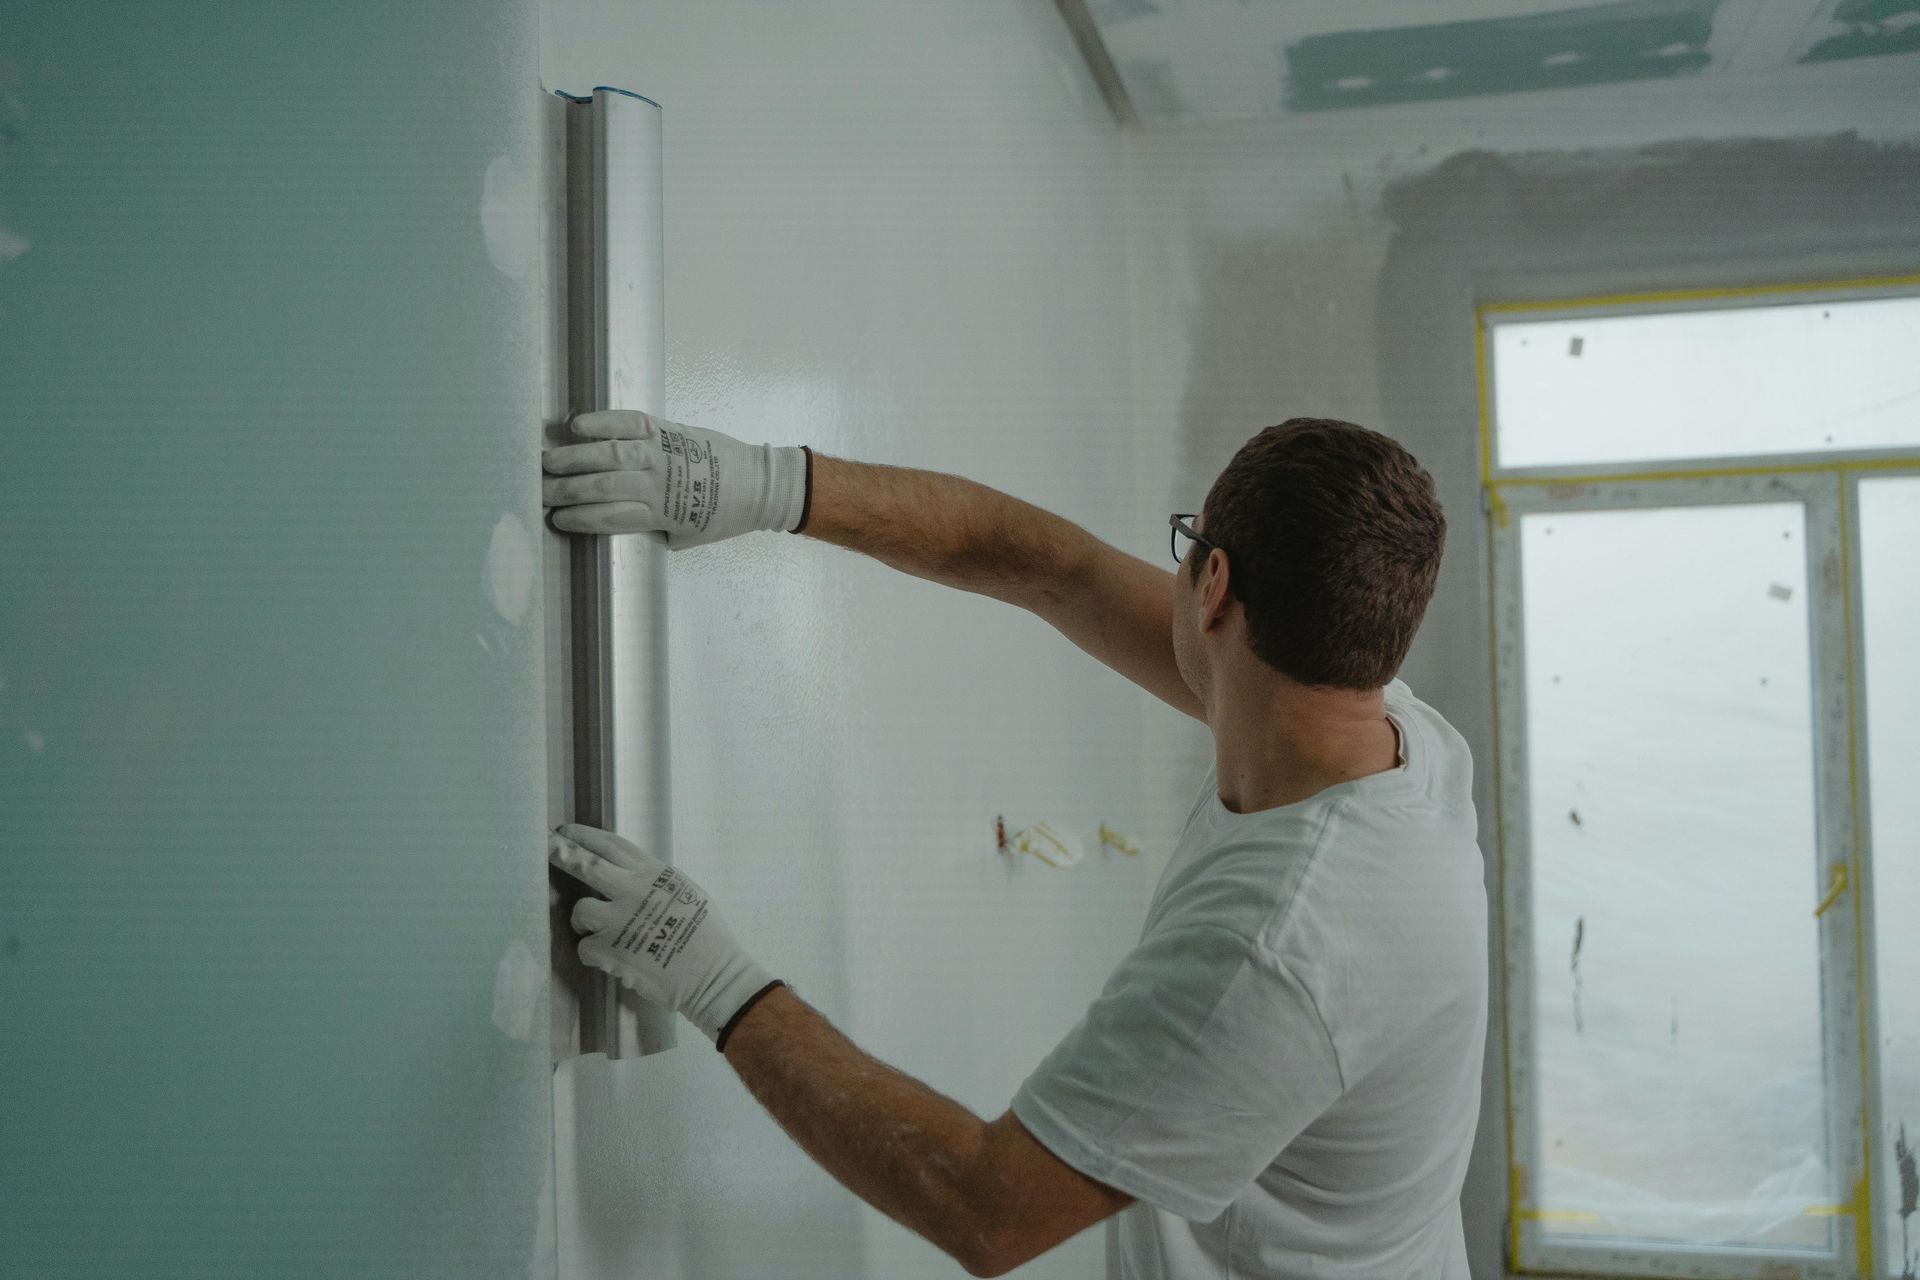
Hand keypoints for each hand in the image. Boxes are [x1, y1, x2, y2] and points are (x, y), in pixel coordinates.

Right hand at [541, 410, 809, 546]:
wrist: (758, 484)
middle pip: (602, 486)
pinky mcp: (668, 428)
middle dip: (565, 490)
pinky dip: (602, 421)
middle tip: (535, 490)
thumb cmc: (721, 514)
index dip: (580, 519)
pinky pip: (629, 422)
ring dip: (574, 458)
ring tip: (545, 462)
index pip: (609, 517)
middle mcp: (658, 480)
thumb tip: (612, 524)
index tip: (555, 519)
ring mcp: (662, 451)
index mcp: (661, 512)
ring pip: (609, 454)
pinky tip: (576, 425)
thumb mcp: (686, 535)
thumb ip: (650, 530)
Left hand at [548, 823, 778, 1044]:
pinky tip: (612, 959)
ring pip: (580, 910)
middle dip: (559, 853)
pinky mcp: (610, 950)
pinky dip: (594, 954)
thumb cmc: (707, 937)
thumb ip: (656, 883)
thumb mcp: (687, 894)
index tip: (565, 831)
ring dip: (582, 921)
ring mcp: (618, 920)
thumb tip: (630, 878)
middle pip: (585, 864)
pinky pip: (585, 947)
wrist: (711, 975)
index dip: (584, 836)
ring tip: (595, 931)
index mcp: (654, 873)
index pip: (612, 845)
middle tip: (541, 846)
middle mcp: (633, 890)